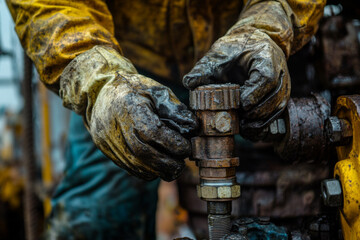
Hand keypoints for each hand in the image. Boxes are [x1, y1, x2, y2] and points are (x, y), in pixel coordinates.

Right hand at [60, 46, 196, 180]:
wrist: (101, 92)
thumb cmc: (135, 90)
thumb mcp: (157, 91)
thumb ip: (175, 108)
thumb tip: (193, 127)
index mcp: (129, 106)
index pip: (152, 131)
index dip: (172, 143)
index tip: (186, 148)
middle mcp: (115, 124)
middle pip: (142, 152)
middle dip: (166, 163)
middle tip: (181, 164)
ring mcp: (107, 139)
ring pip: (134, 164)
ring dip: (157, 171)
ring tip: (172, 169)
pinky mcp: (106, 149)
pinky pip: (127, 167)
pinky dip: (145, 171)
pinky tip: (157, 168)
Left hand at [183, 4, 290, 140]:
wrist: (256, 41)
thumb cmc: (238, 47)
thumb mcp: (221, 52)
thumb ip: (206, 67)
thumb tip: (188, 82)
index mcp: (267, 58)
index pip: (266, 79)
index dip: (253, 94)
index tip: (239, 104)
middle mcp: (280, 74)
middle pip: (273, 99)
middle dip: (254, 113)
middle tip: (236, 119)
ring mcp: (283, 87)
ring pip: (276, 110)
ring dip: (258, 122)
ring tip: (240, 127)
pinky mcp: (279, 98)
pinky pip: (275, 116)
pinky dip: (262, 127)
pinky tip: (247, 131)